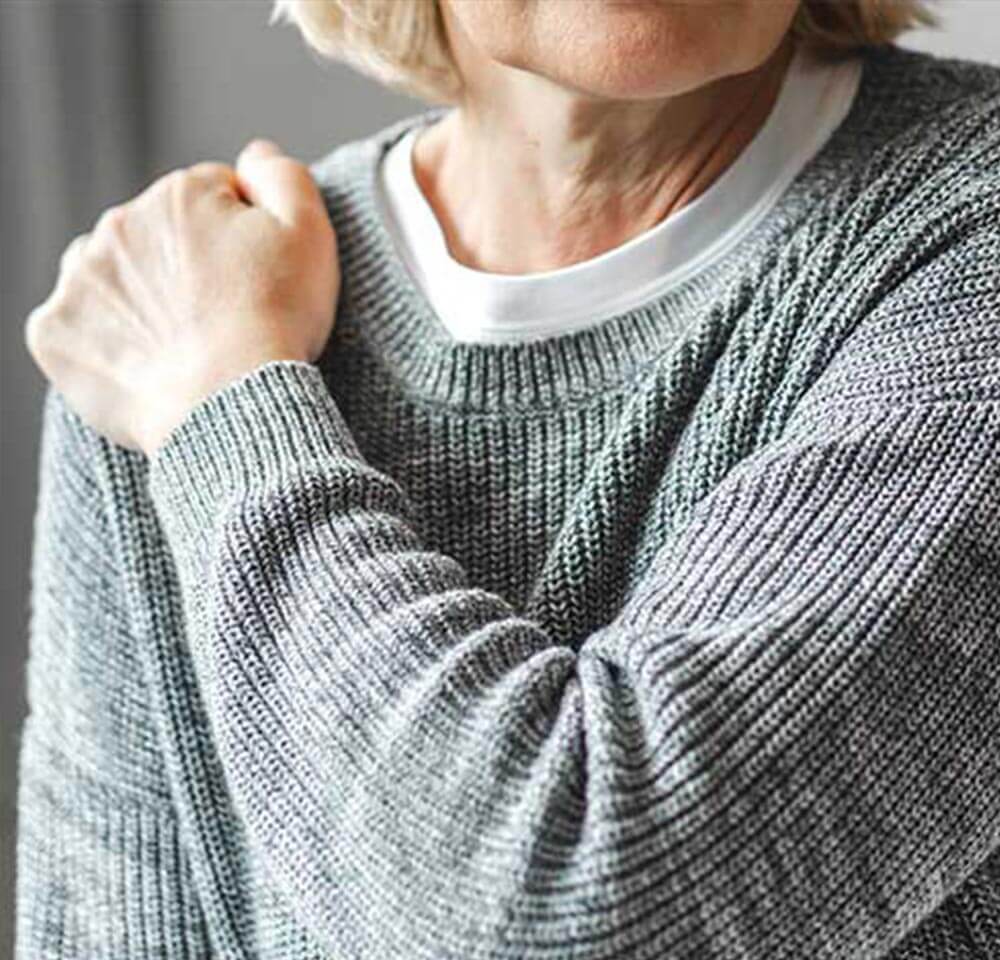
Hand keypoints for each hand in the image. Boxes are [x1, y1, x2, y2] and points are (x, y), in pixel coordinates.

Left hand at [24, 139, 338, 454]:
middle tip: (224, 318)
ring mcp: (79, 279)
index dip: (244, 240)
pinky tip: (147, 366)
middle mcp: (118, 224)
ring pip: (113, 278)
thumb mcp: (310, 234)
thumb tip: (255, 154)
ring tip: (183, 344)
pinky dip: (106, 344)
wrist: (230, 402)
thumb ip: (283, 177)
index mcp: (180, 195)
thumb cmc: (277, 322)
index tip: (259, 282)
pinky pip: (77, 329)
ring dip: (140, 299)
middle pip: (157, 237)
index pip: (212, 201)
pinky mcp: (54, 333)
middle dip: (186, 266)